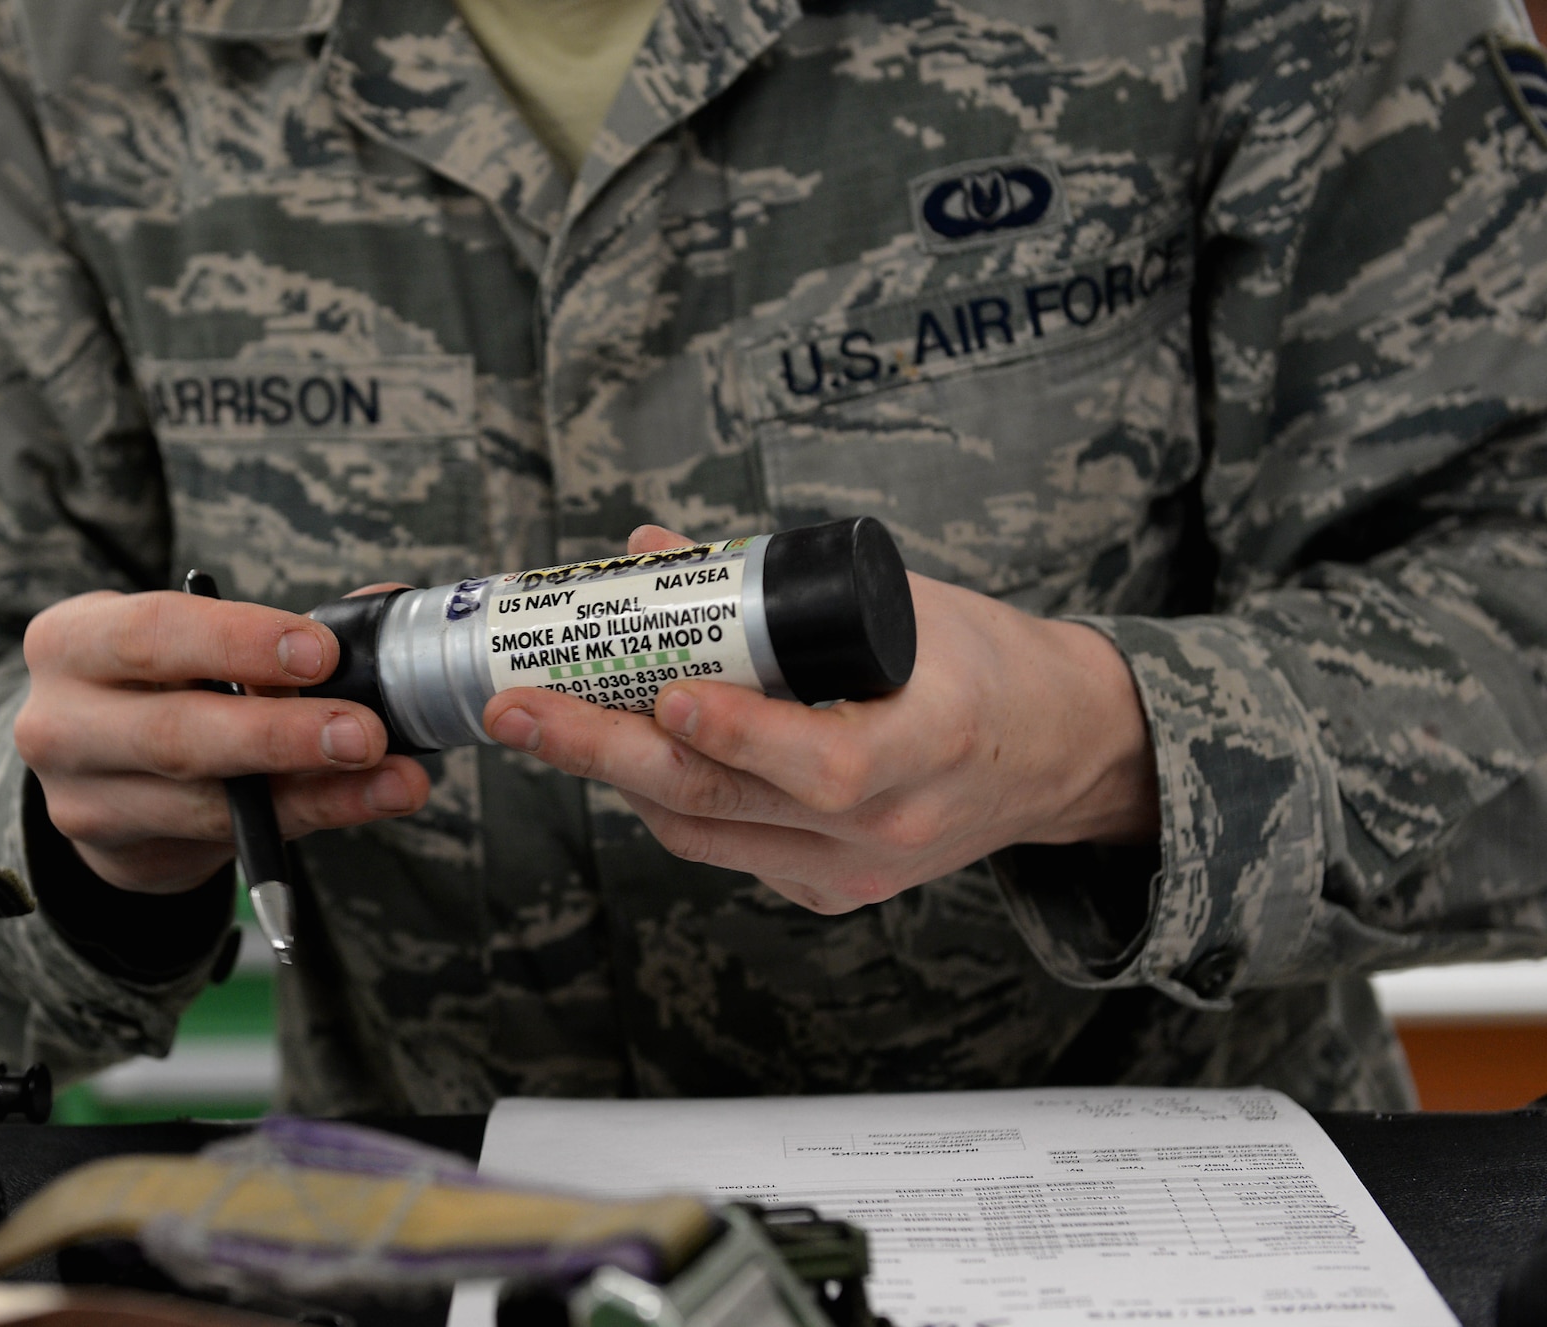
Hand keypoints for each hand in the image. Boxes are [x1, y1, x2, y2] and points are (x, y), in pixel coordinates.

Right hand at [14, 590, 430, 893]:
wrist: (99, 767)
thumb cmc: (160, 681)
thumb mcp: (192, 641)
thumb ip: (278, 630)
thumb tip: (382, 614)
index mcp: (72, 642)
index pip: (152, 633)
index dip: (238, 642)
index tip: (321, 653)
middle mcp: (60, 724)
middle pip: (175, 734)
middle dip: (280, 734)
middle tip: (364, 732)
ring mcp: (81, 802)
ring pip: (208, 804)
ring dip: (316, 792)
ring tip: (395, 780)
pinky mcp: (120, 858)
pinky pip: (227, 842)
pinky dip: (305, 820)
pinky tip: (362, 804)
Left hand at [480, 527, 1158, 913]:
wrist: (1055, 754)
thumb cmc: (979, 662)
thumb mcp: (898, 603)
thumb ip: (776, 582)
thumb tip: (650, 548)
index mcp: (931, 741)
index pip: (823, 763)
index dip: (738, 734)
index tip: (665, 694)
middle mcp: (891, 824)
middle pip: (726, 802)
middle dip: (606, 751)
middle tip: (521, 709)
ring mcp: (856, 870)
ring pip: (705, 834)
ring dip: (615, 775)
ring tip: (543, 720)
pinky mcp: (829, 891)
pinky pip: (724, 850)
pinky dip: (667, 801)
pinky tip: (625, 755)